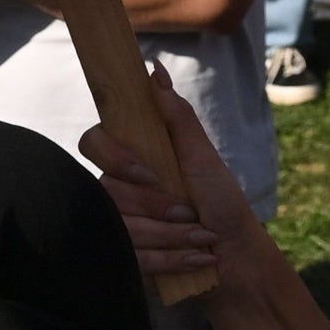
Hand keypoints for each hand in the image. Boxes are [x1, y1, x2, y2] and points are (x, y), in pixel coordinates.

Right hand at [80, 63, 244, 294]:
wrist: (236, 256)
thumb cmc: (222, 201)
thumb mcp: (203, 156)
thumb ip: (176, 115)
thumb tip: (155, 70)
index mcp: (134, 158)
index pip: (93, 142)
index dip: (117, 159)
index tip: (151, 174)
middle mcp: (119, 189)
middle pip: (108, 190)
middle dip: (157, 207)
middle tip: (190, 212)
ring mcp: (118, 224)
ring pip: (121, 227)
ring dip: (171, 235)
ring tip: (202, 238)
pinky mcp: (125, 257)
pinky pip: (132, 257)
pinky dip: (171, 259)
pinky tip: (196, 258)